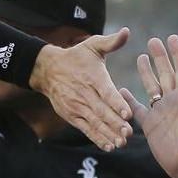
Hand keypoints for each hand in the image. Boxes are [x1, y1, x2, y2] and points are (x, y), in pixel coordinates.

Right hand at [29, 29, 132, 150]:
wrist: (48, 70)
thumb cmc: (76, 57)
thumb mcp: (92, 45)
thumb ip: (111, 41)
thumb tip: (127, 31)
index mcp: (93, 77)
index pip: (106, 92)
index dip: (116, 103)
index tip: (127, 113)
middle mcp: (85, 94)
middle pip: (101, 111)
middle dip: (115, 123)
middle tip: (129, 133)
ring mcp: (77, 107)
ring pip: (95, 123)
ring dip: (108, 134)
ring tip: (121, 143)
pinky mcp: (72, 116)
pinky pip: (86, 129)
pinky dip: (97, 138)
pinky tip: (108, 146)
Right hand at [122, 35, 177, 177]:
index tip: (172, 37)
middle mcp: (173, 101)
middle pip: (165, 72)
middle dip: (160, 56)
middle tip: (153, 40)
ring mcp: (161, 112)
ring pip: (152, 86)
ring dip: (146, 72)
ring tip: (140, 56)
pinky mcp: (151, 125)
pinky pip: (137, 109)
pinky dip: (129, 100)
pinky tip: (121, 90)